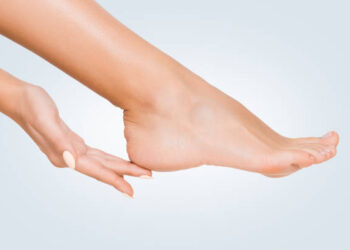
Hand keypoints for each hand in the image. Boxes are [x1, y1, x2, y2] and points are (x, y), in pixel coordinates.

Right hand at [15, 84, 150, 196]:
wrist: (20, 98)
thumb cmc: (31, 106)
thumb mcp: (45, 121)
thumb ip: (59, 142)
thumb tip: (72, 162)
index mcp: (64, 154)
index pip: (95, 170)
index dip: (114, 179)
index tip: (131, 189)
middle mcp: (68, 156)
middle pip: (102, 168)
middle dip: (125, 174)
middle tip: (147, 177)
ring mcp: (70, 151)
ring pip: (101, 163)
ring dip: (119, 168)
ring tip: (137, 172)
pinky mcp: (72, 142)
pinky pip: (95, 155)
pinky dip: (108, 159)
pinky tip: (115, 161)